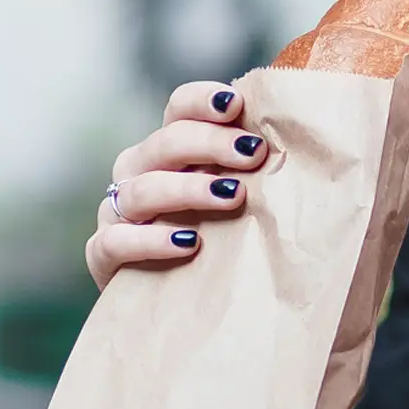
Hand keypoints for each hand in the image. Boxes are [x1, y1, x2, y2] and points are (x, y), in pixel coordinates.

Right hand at [86, 82, 267, 289]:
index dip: (203, 101)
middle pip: (164, 143)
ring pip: (142, 188)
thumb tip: (303, 145)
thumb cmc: (219, 242)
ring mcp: (118, 213)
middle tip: (252, 154)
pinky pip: (116, 241)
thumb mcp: (236, 201)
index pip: (179, 109)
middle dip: (209, 143)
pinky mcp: (104, 257)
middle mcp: (139, 172)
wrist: (175, 306)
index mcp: (170, 150)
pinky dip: (151, 239)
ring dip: (188, 188)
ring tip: (232, 196)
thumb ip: (255, 173)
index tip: (236, 105)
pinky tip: (188, 242)